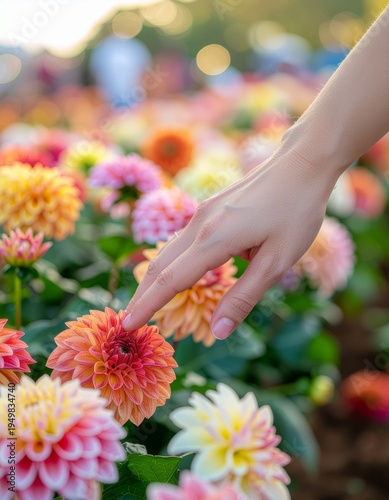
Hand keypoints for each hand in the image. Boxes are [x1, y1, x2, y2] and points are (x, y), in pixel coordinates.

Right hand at [123, 149, 338, 339]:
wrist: (302, 164)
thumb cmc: (297, 213)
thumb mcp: (277, 261)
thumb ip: (243, 297)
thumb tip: (218, 332)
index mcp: (215, 240)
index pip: (171, 281)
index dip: (147, 306)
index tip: (127, 326)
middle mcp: (200, 225)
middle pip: (160, 266)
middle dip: (142, 295)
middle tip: (127, 321)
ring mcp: (202, 213)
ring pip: (167, 251)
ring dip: (153, 279)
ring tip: (144, 303)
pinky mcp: (209, 208)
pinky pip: (180, 241)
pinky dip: (169, 263)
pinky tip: (173, 274)